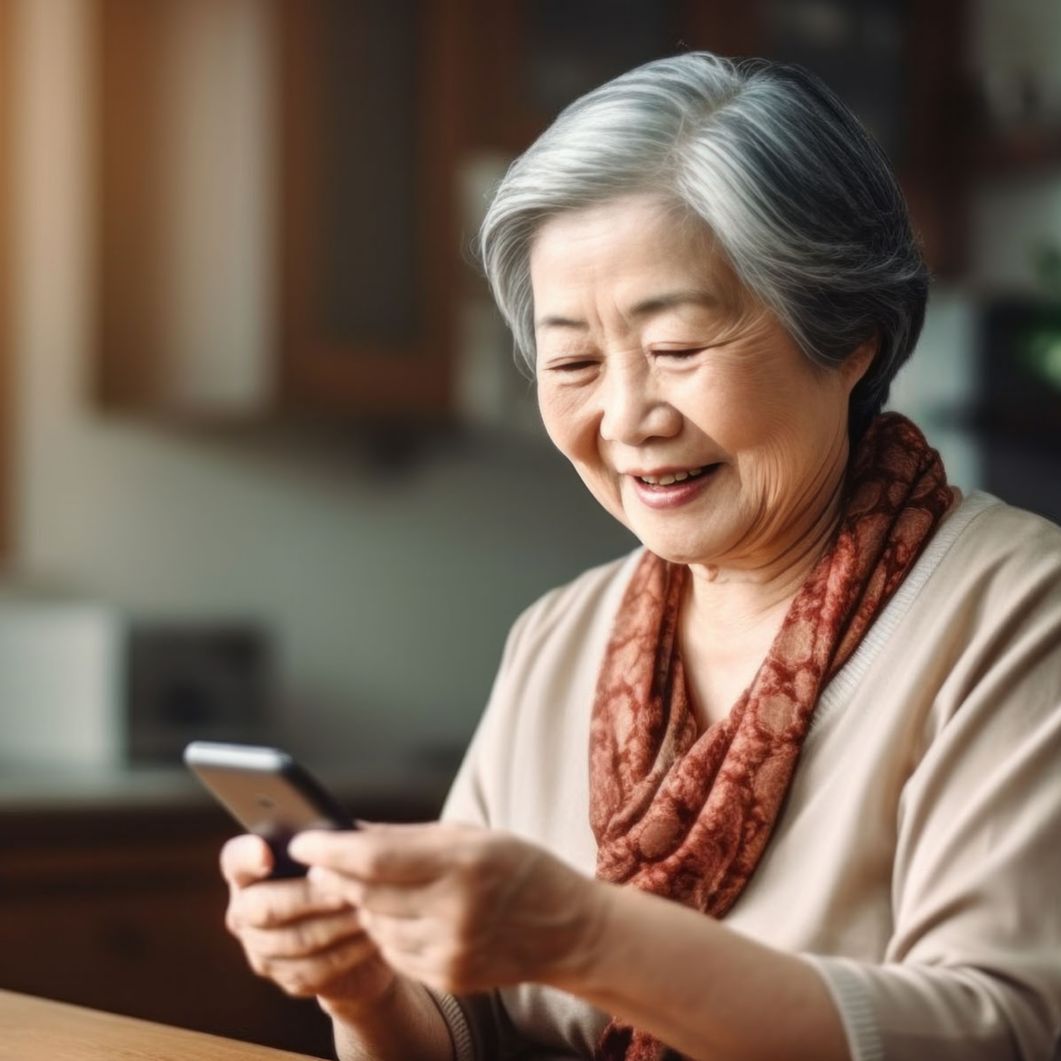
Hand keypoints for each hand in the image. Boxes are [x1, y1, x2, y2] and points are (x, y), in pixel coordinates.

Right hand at [220, 834, 396, 1013]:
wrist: (367, 928)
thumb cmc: (351, 873)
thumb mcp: (346, 850)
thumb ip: (334, 839)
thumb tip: (337, 839)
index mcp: (252, 868)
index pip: (236, 859)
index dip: (247, 857)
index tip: (267, 855)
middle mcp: (245, 909)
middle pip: (264, 906)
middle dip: (310, 897)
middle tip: (347, 890)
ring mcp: (261, 949)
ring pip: (293, 940)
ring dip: (335, 925)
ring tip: (367, 911)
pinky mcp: (285, 978)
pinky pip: (312, 969)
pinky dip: (345, 952)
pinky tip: (369, 938)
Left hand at [287, 823, 609, 995]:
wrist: (567, 929)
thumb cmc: (519, 870)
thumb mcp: (471, 836)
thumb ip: (406, 837)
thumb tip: (348, 831)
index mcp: (463, 863)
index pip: (375, 859)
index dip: (330, 850)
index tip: (303, 840)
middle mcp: (455, 910)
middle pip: (366, 894)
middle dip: (336, 877)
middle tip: (322, 862)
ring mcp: (450, 950)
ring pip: (374, 926)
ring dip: (363, 905)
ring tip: (379, 887)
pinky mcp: (447, 978)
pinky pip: (393, 953)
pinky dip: (387, 932)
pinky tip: (405, 915)